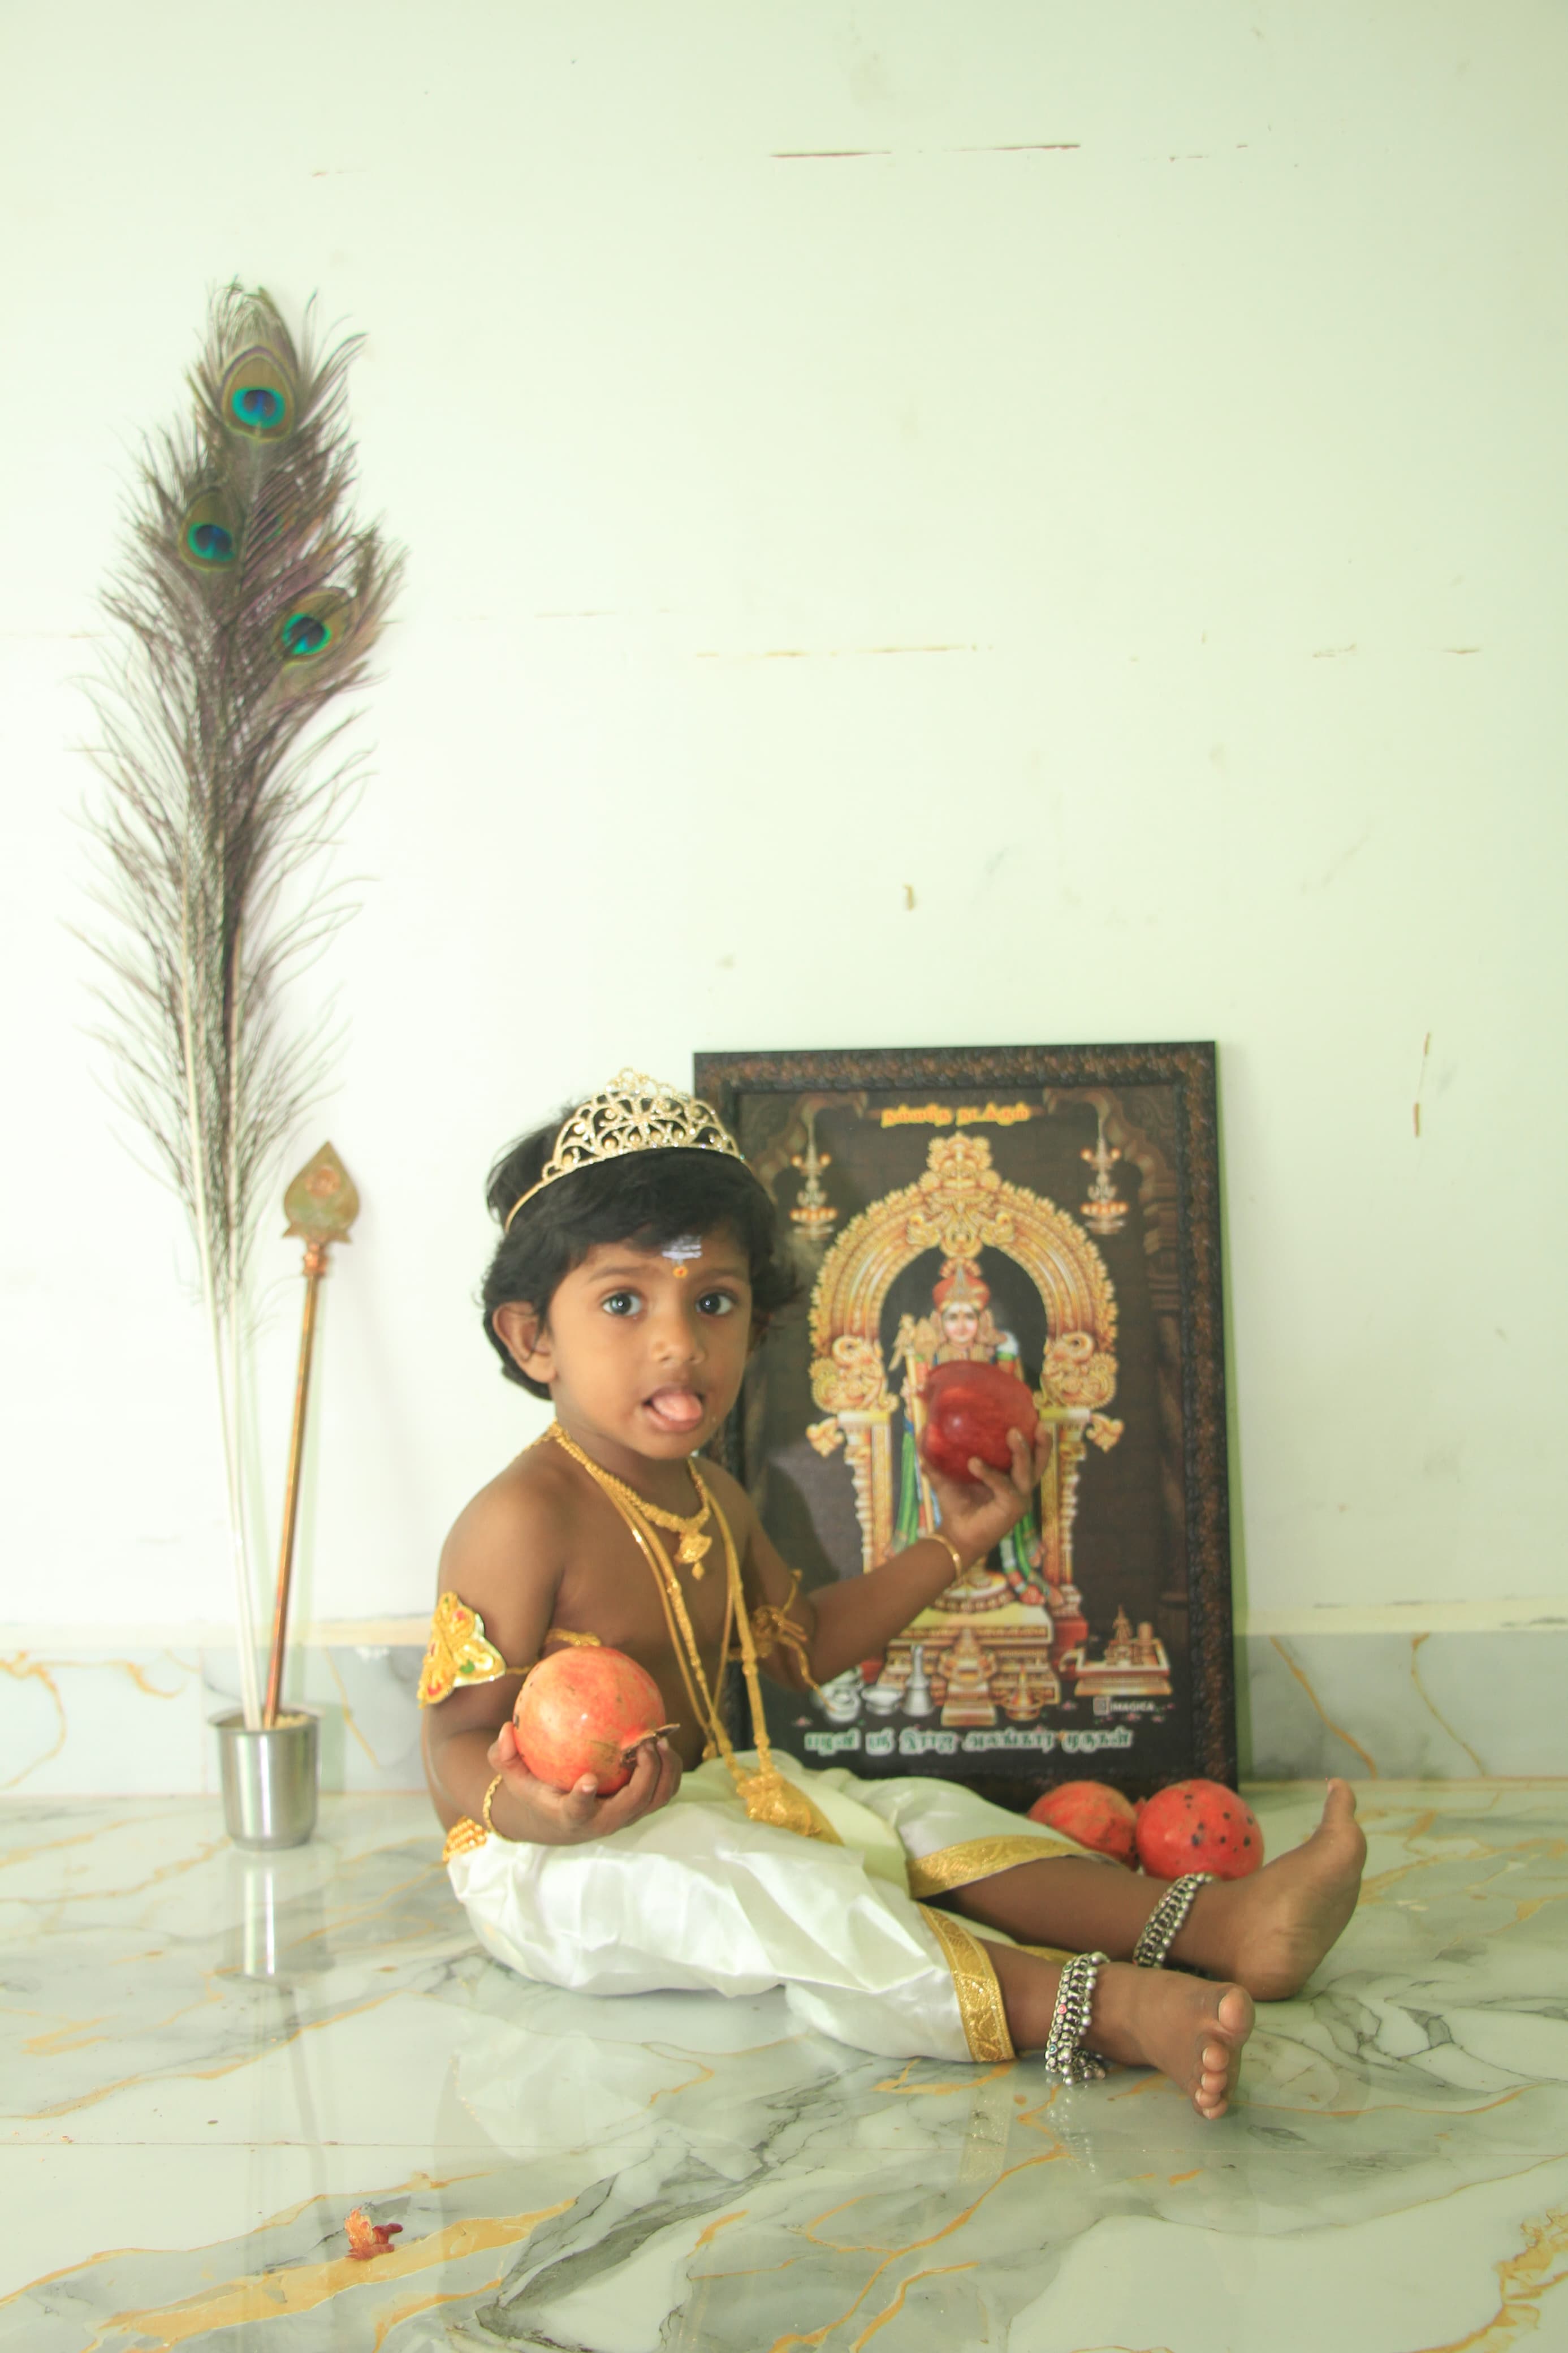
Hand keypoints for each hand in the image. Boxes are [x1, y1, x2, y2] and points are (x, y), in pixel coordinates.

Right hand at [484, 1719, 682, 1844]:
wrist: (560, 1820)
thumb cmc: (537, 1792)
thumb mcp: (515, 1777)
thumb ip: (504, 1756)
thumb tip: (506, 1729)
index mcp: (571, 1816)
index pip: (578, 1811)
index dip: (584, 1799)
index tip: (588, 1779)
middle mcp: (603, 1821)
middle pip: (631, 1806)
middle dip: (644, 1778)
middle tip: (643, 1744)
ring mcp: (626, 1816)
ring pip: (655, 1800)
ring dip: (664, 1772)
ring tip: (660, 1740)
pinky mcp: (641, 1808)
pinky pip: (664, 1790)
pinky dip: (670, 1769)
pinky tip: (665, 1740)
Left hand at [924, 1425, 1051, 1568]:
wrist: (954, 1535)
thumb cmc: (956, 1505)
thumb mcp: (947, 1475)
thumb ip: (936, 1456)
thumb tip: (921, 1431)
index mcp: (1012, 1477)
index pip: (1032, 1455)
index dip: (1038, 1438)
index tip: (1035, 1415)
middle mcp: (1020, 1487)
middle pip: (1040, 1462)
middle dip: (1042, 1443)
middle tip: (1038, 1423)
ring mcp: (1019, 1498)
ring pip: (1027, 1472)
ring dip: (1021, 1451)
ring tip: (1011, 1434)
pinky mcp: (1012, 1509)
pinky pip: (1004, 1487)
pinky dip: (990, 1474)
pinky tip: (974, 1463)